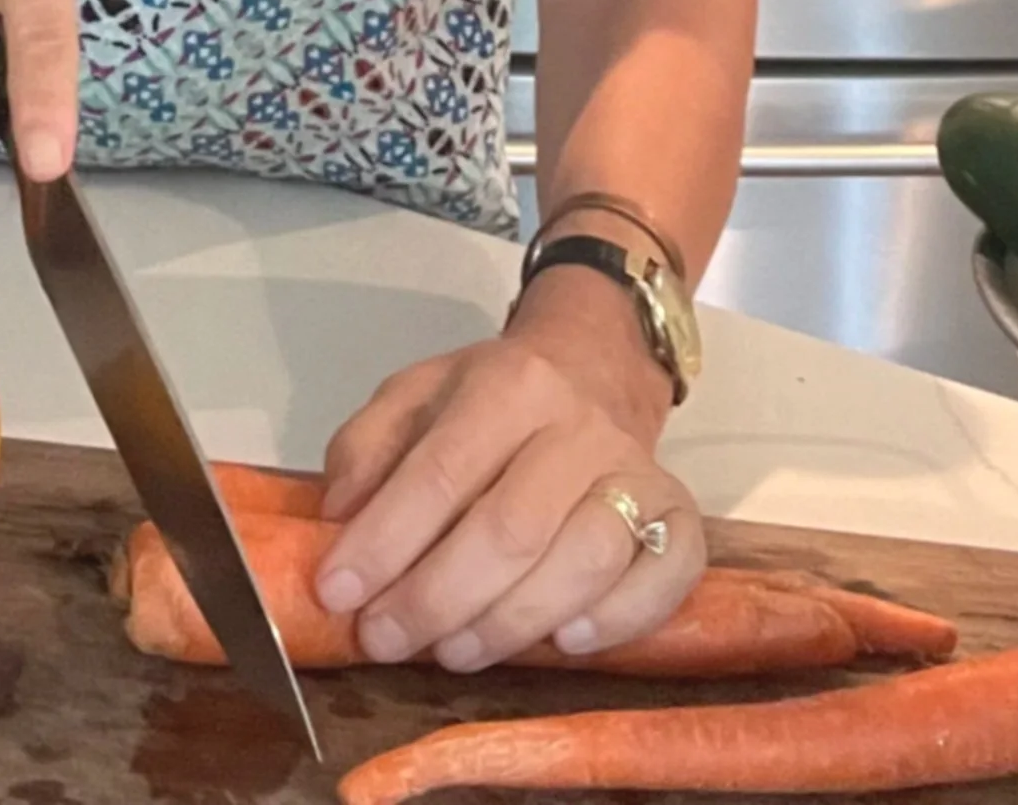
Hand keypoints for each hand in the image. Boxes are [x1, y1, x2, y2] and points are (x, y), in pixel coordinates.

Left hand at [311, 276, 703, 668]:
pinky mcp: (680, 512)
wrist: (595, 365)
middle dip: (437, 599)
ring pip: (584, 560)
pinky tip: (566, 644)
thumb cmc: (492, 398)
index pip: (441, 472)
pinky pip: (664, 574)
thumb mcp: (417, 394)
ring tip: (454, 652)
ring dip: (511, 623)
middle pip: (511, 529)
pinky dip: (619, 619)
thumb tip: (338, 519)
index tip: (338, 594)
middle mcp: (579, 425)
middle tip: (386, 640)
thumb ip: (367, 447)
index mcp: (508, 383)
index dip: (385, 542)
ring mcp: (636, 470)